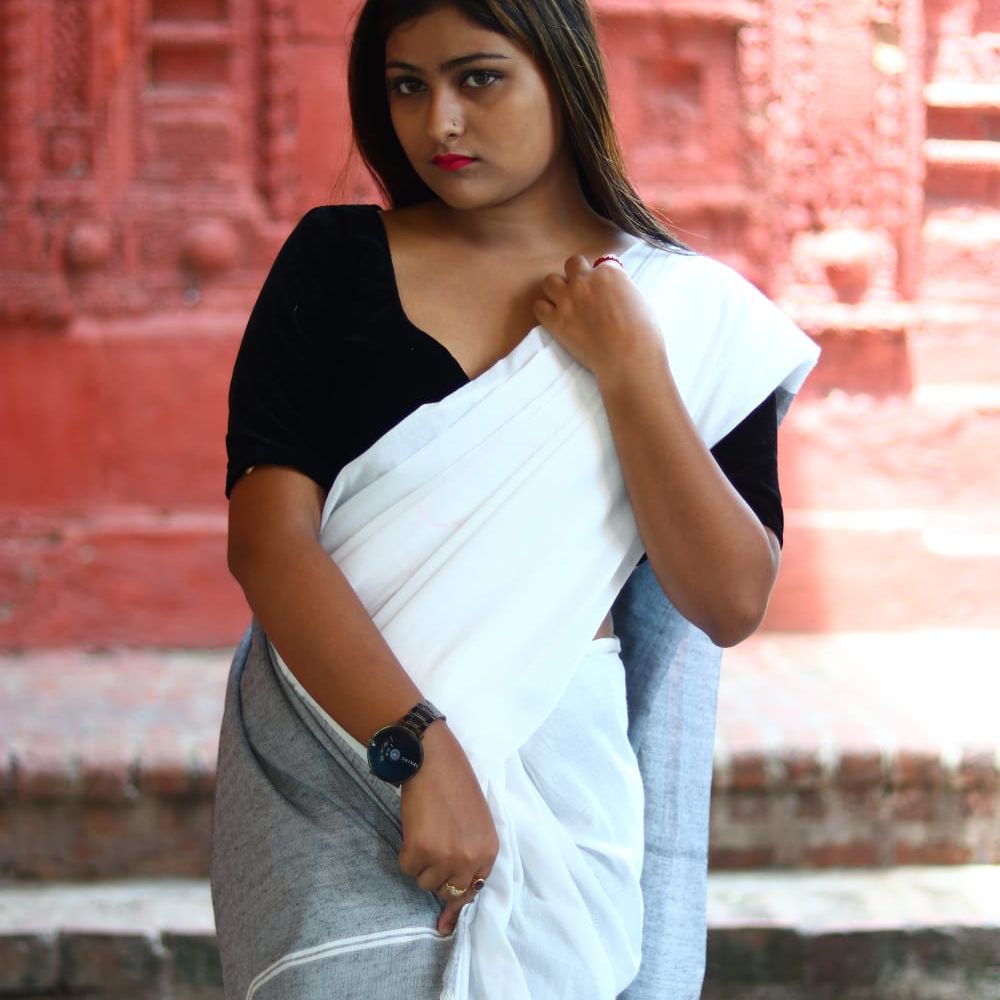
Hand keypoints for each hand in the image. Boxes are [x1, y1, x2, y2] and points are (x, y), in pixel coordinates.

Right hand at [398, 721, 497, 934]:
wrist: (433, 759)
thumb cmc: (455, 784)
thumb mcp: (476, 822)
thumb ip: (472, 854)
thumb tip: (459, 897)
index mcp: (489, 850)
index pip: (473, 889)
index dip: (456, 896)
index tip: (444, 919)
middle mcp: (470, 858)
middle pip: (447, 890)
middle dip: (437, 875)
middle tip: (432, 848)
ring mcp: (446, 856)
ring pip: (425, 882)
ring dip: (420, 863)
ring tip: (425, 832)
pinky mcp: (421, 850)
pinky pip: (407, 867)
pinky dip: (406, 852)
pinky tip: (414, 829)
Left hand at [533, 255, 664, 381]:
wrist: (628, 357)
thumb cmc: (642, 333)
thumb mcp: (638, 300)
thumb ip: (621, 289)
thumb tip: (614, 291)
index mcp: (609, 273)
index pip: (600, 264)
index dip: (601, 277)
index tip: (602, 289)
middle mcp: (585, 281)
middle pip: (572, 264)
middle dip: (576, 274)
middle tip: (582, 291)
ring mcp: (568, 299)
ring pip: (550, 281)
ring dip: (556, 289)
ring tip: (564, 302)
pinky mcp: (555, 320)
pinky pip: (538, 307)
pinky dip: (544, 311)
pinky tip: (552, 318)